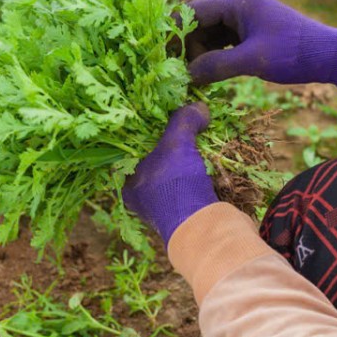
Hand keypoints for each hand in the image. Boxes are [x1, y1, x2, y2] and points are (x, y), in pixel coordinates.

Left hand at [122, 103, 217, 244]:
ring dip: (186, 160)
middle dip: (171, 144)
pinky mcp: (187, 214)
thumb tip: (198, 106)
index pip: (132, 150)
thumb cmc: (177, 186)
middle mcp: (142, 198)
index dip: (147, 130)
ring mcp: (165, 208)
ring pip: (173, 175)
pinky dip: (197, 175)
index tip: (162, 115)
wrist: (205, 230)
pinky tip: (207, 163)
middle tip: (184, 125)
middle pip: (155, 162)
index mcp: (129, 183)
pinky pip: (189, 187)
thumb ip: (184, 120)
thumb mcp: (178, 144)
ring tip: (199, 141)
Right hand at [183, 0, 336, 87]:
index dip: (176, 33)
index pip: (193, 9)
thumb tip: (187, 76)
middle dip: (184, 35)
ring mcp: (242, 13)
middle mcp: (237, 0)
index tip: (166, 56)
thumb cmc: (294, 53)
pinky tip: (209, 70)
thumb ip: (216, 66)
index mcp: (237, 0)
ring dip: (197, 45)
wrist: (328, 54)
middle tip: (179, 61)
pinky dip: (210, 50)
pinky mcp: (247, 27)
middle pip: (195, 9)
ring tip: (197, 71)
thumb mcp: (253, 61)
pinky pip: (218, 34)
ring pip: (206, 24)